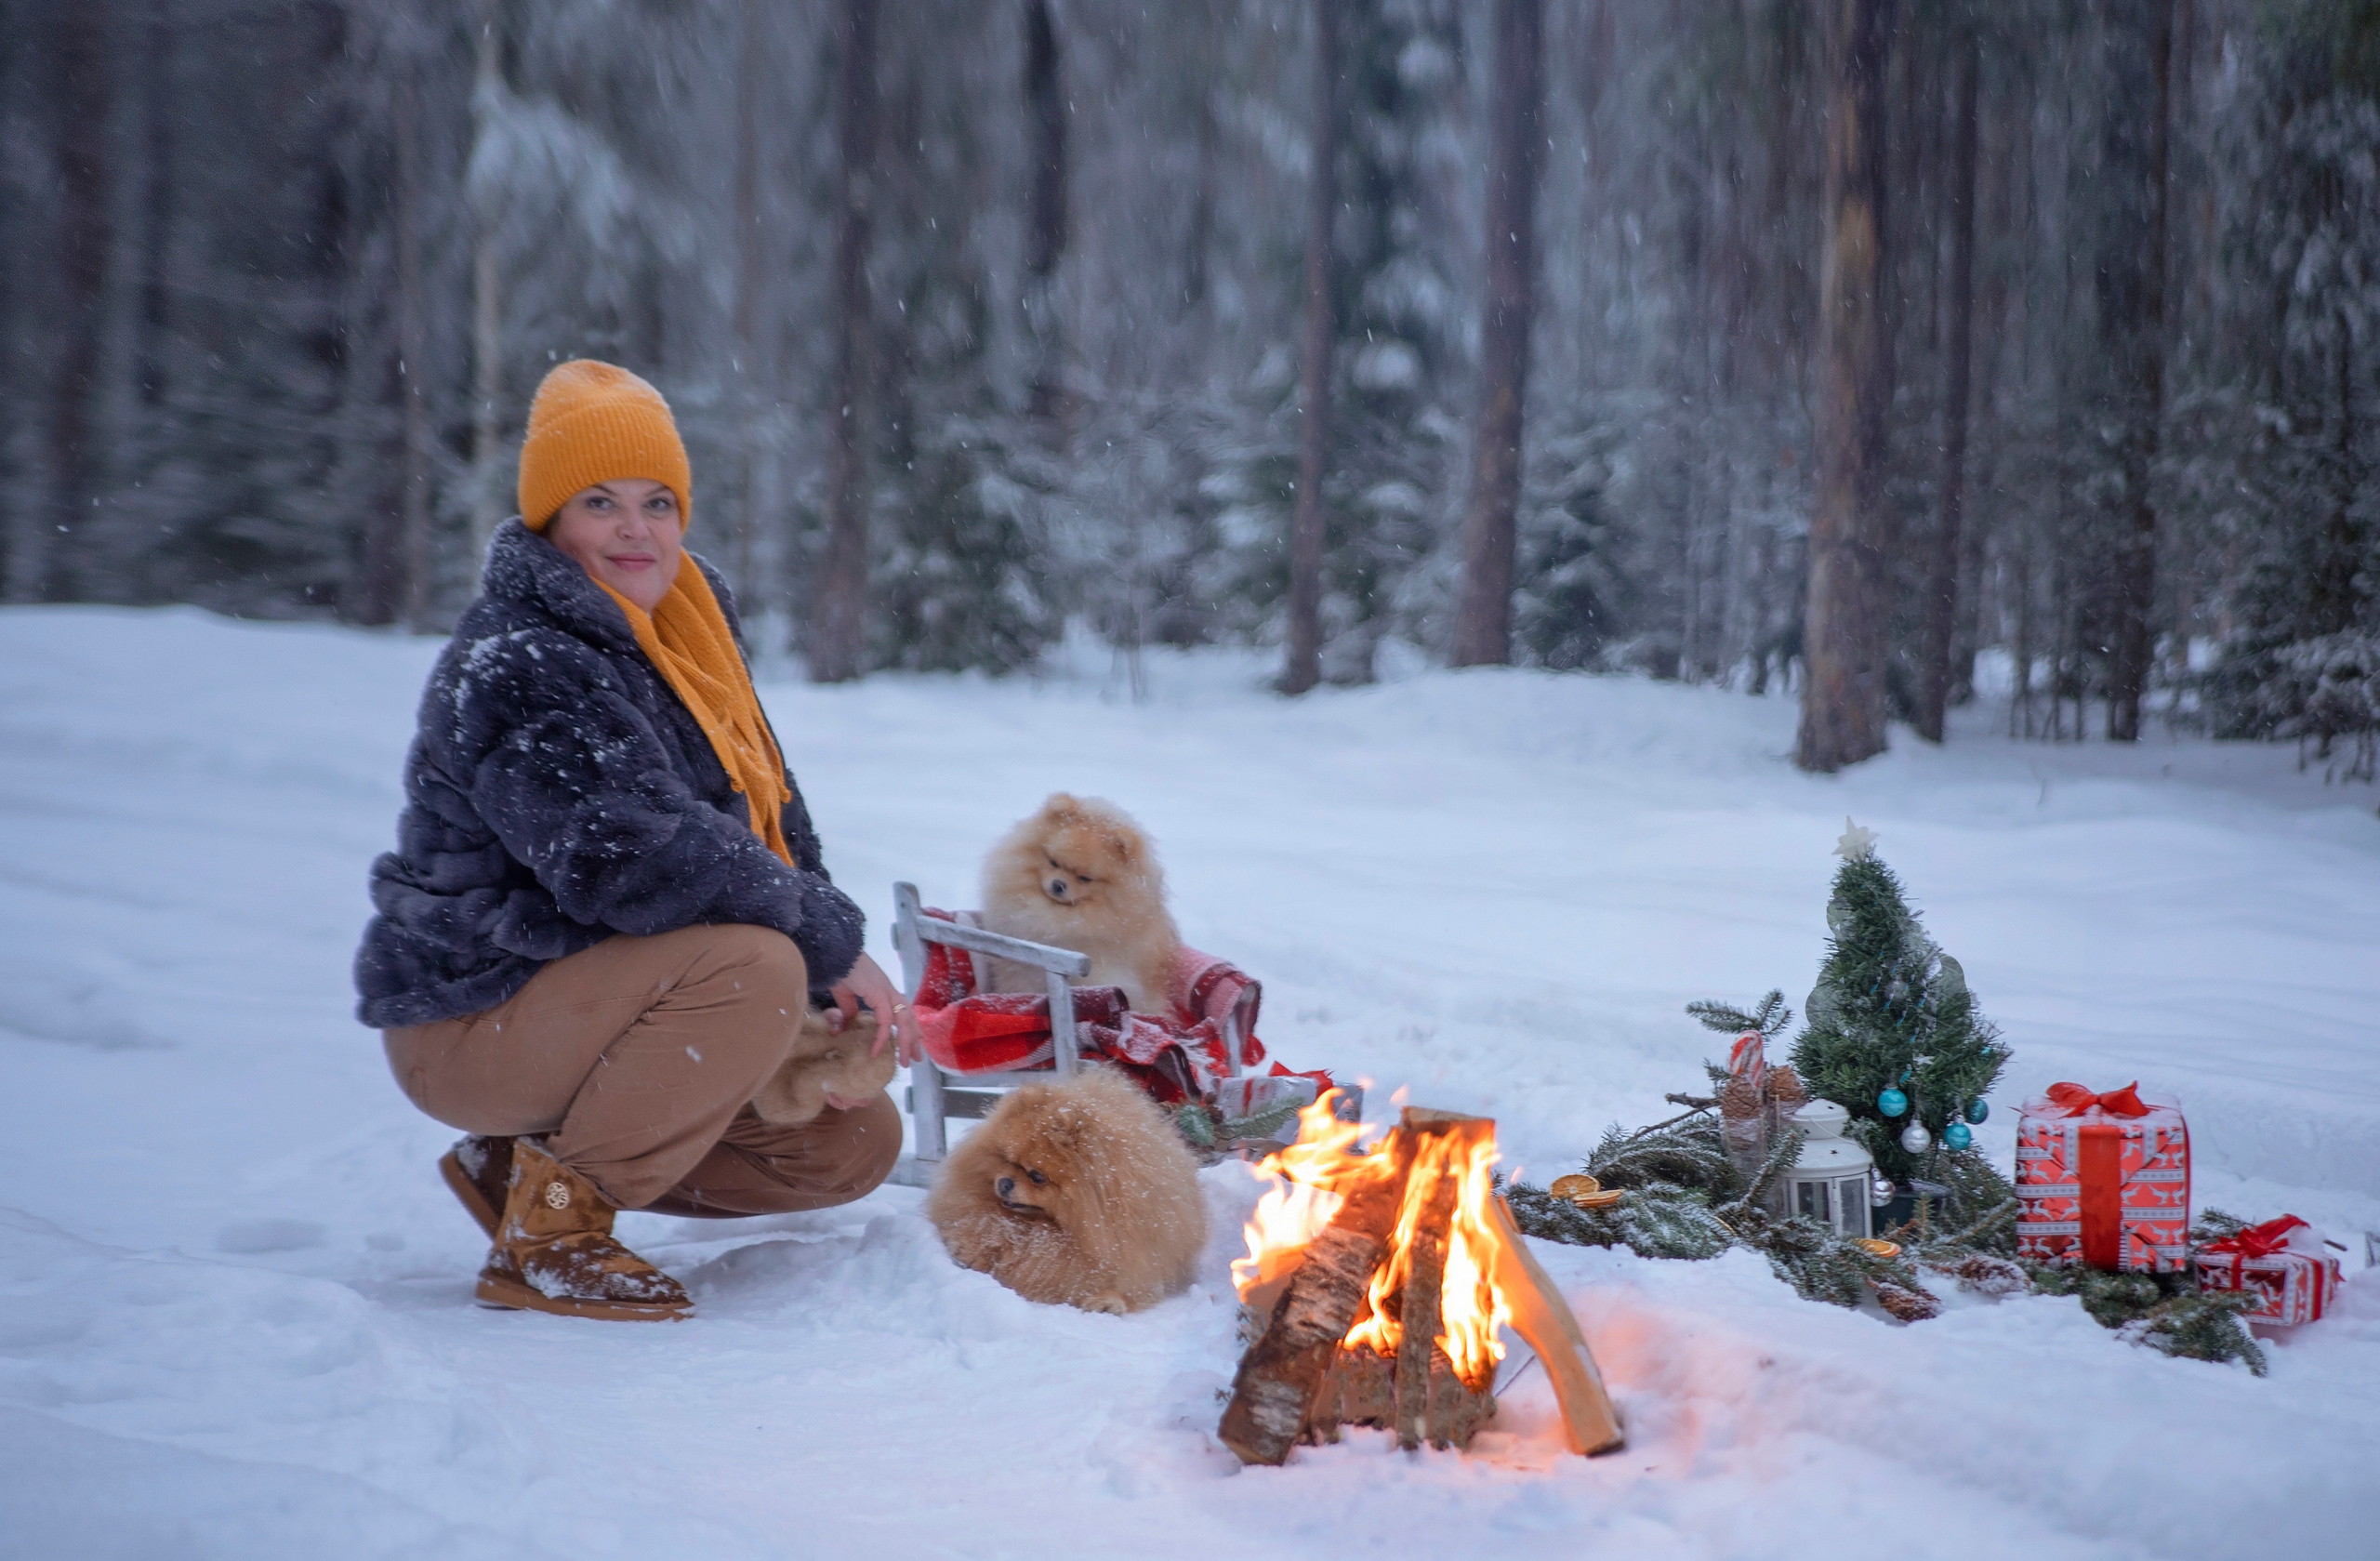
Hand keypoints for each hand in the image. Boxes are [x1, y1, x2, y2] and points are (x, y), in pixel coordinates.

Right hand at [829, 951, 920, 1066]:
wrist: (834, 954)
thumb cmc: (838, 970)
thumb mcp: (844, 996)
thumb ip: (849, 1011)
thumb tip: (844, 1027)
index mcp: (884, 990)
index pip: (904, 1010)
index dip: (911, 1026)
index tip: (916, 1042)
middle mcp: (890, 991)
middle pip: (909, 1017)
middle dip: (914, 1039)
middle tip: (916, 1059)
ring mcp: (886, 992)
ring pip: (904, 1020)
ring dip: (907, 1041)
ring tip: (906, 1061)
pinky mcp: (878, 994)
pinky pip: (885, 1020)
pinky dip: (883, 1036)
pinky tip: (877, 1050)